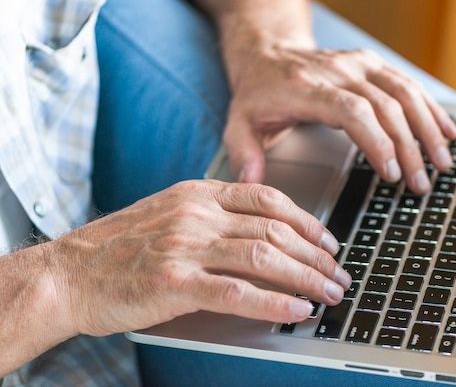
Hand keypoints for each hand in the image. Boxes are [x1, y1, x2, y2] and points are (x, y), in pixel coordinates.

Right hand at [49, 180, 349, 336]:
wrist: (68, 272)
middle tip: (338, 273)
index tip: (328, 240)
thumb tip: (263, 238)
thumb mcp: (169, 214)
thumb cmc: (119, 248)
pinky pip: (238, 292)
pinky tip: (297, 309)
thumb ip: (213, 218)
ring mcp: (186, 246)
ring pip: (265, 258)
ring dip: (306, 277)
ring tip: (329, 293)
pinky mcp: (174, 282)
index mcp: (198, 193)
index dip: (307, 220)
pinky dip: (275, 302)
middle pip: (275, 230)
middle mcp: (196, 215)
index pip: (268, 199)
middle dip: (316, 255)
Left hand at [223, 46, 455, 192]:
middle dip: (408, 148)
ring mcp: (357, 65)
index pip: (351, 111)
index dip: (376, 141)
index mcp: (305, 88)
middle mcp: (337, 72)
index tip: (390, 174)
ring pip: (403, 93)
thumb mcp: (238, 122)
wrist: (268, 52)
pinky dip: (429, 108)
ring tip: (443, 162)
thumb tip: (252, 181)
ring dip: (427, 129)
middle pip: (385, 106)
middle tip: (419, 184)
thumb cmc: (258, 92)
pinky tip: (447, 130)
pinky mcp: (370, 64)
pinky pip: (407, 83)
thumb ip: (243, 153)